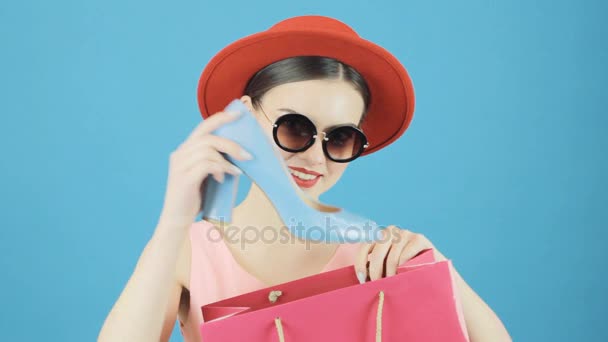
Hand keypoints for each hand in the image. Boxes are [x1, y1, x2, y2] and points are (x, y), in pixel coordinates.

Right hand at [158, 108, 252, 227]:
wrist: (178, 218)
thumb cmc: (195, 196)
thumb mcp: (208, 174)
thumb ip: (217, 161)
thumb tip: (242, 153)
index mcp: (186, 149)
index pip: (204, 126)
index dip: (221, 118)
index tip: (239, 114)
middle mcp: (180, 153)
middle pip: (208, 137)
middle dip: (231, 144)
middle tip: (248, 156)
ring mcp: (180, 165)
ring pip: (208, 150)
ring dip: (227, 160)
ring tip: (236, 172)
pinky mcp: (184, 177)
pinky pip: (207, 165)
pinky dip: (220, 169)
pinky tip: (223, 179)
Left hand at [354, 225, 446, 282]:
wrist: (434, 273)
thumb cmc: (405, 272)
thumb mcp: (386, 268)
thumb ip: (374, 268)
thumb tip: (361, 279)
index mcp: (379, 236)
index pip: (365, 246)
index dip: (361, 264)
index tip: (362, 280)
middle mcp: (391, 231)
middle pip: (378, 253)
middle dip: (376, 272)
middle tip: (378, 286)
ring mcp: (405, 233)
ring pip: (392, 257)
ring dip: (391, 274)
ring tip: (392, 285)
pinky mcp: (419, 238)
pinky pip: (405, 255)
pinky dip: (403, 268)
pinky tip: (404, 275)